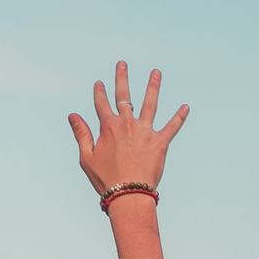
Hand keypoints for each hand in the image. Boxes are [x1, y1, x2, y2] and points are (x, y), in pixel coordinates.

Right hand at [69, 62, 188, 195]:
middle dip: (122, 78)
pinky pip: (172, 127)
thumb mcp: (87, 157)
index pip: (102, 103)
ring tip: (156, 72)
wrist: (128, 194)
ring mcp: (145, 131)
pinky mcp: (160, 142)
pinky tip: (186, 107)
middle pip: (124, 95)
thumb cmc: (105, 179)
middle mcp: (127, 124)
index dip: (99, 92)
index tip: (99, 83)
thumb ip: (82, 134)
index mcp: (108, 127)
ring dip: (153, 86)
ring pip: (150, 103)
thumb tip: (72, 115)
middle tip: (122, 63)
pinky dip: (179, 117)